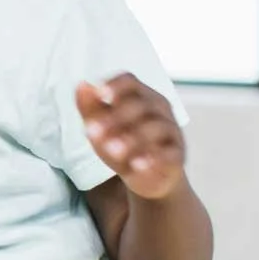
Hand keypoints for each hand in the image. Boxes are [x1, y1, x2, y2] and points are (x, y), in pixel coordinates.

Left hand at [76, 74, 186, 200]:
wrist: (146, 177)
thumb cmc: (122, 144)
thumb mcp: (101, 127)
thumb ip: (90, 107)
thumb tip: (81, 85)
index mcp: (140, 96)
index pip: (130, 81)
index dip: (116, 85)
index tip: (100, 94)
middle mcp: (159, 109)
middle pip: (141, 105)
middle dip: (115, 118)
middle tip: (92, 131)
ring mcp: (171, 131)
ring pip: (155, 128)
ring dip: (132, 139)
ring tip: (111, 149)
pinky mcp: (177, 154)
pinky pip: (169, 153)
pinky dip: (153, 158)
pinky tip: (137, 164)